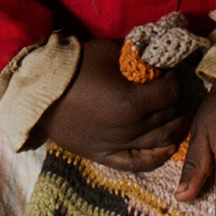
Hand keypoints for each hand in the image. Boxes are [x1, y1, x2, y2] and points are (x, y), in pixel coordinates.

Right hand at [35, 49, 197, 173]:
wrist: (38, 92)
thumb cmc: (73, 68)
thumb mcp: (110, 52)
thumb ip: (138, 57)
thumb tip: (157, 60)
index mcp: (132, 102)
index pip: (171, 92)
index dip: (174, 79)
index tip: (168, 73)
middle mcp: (130, 128)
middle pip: (168, 115)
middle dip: (174, 100)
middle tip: (170, 90)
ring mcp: (118, 145)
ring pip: (160, 140)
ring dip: (173, 127)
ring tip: (176, 116)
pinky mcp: (104, 155)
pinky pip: (138, 163)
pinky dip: (157, 157)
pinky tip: (167, 148)